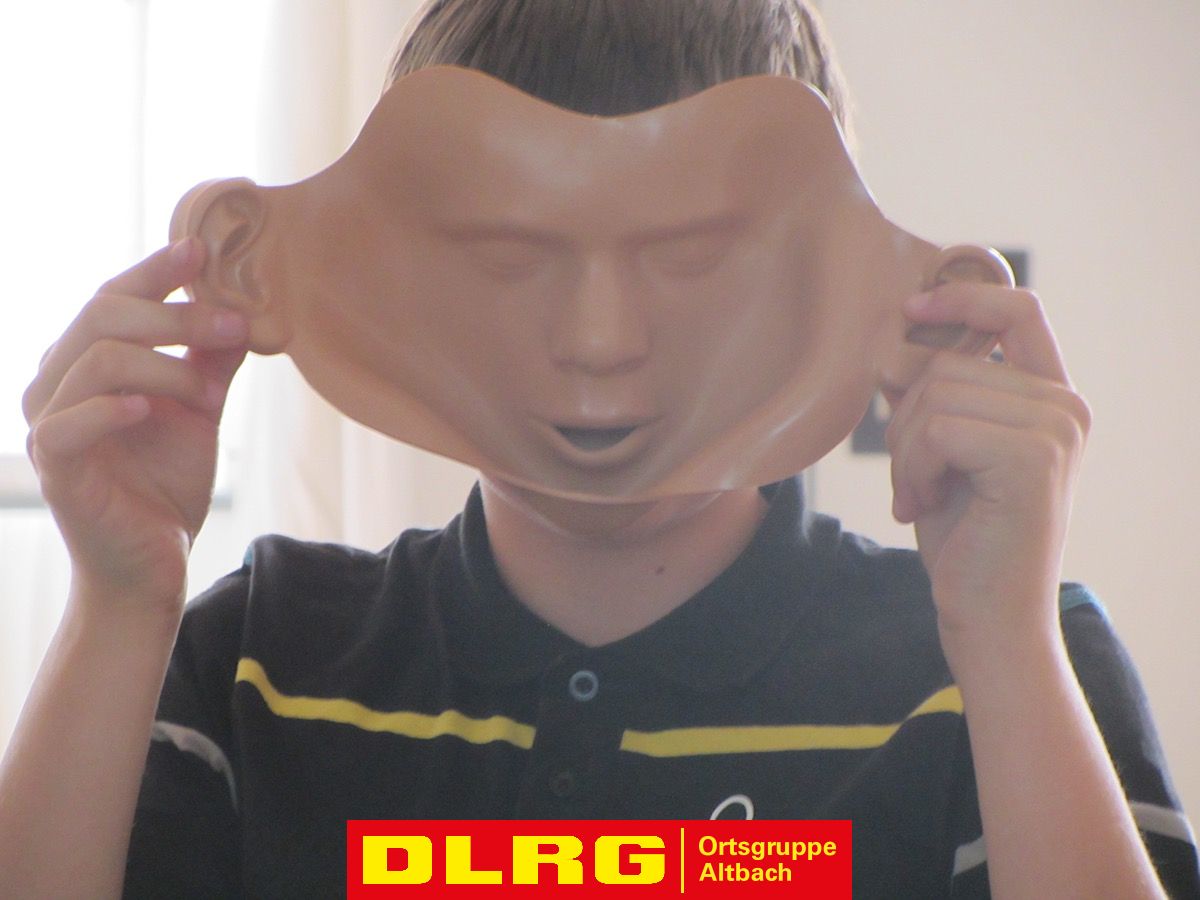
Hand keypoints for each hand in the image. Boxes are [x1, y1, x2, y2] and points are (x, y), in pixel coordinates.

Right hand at [22, 239, 248, 607]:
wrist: (154, 561)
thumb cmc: (167, 483)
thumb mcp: (198, 410)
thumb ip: (210, 360)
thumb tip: (243, 310)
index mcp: (86, 361)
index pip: (113, 297)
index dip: (154, 270)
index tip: (203, 249)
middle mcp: (57, 382)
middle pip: (104, 315)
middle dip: (176, 313)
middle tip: (235, 324)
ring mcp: (49, 423)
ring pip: (97, 358)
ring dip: (166, 366)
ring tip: (210, 394)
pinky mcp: (54, 466)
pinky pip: (70, 422)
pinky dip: (113, 408)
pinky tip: (150, 409)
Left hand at [884, 283, 1090, 647]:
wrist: (986, 615)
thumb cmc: (962, 535)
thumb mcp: (938, 451)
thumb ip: (929, 395)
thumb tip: (891, 341)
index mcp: (1050, 399)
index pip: (1019, 310)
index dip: (962, 297)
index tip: (910, 309)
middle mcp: (1065, 407)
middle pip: (947, 365)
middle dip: (905, 423)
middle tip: (913, 481)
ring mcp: (1056, 429)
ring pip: (935, 396)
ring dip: (905, 453)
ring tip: (921, 495)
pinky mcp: (1034, 457)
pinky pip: (937, 429)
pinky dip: (913, 470)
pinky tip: (924, 506)